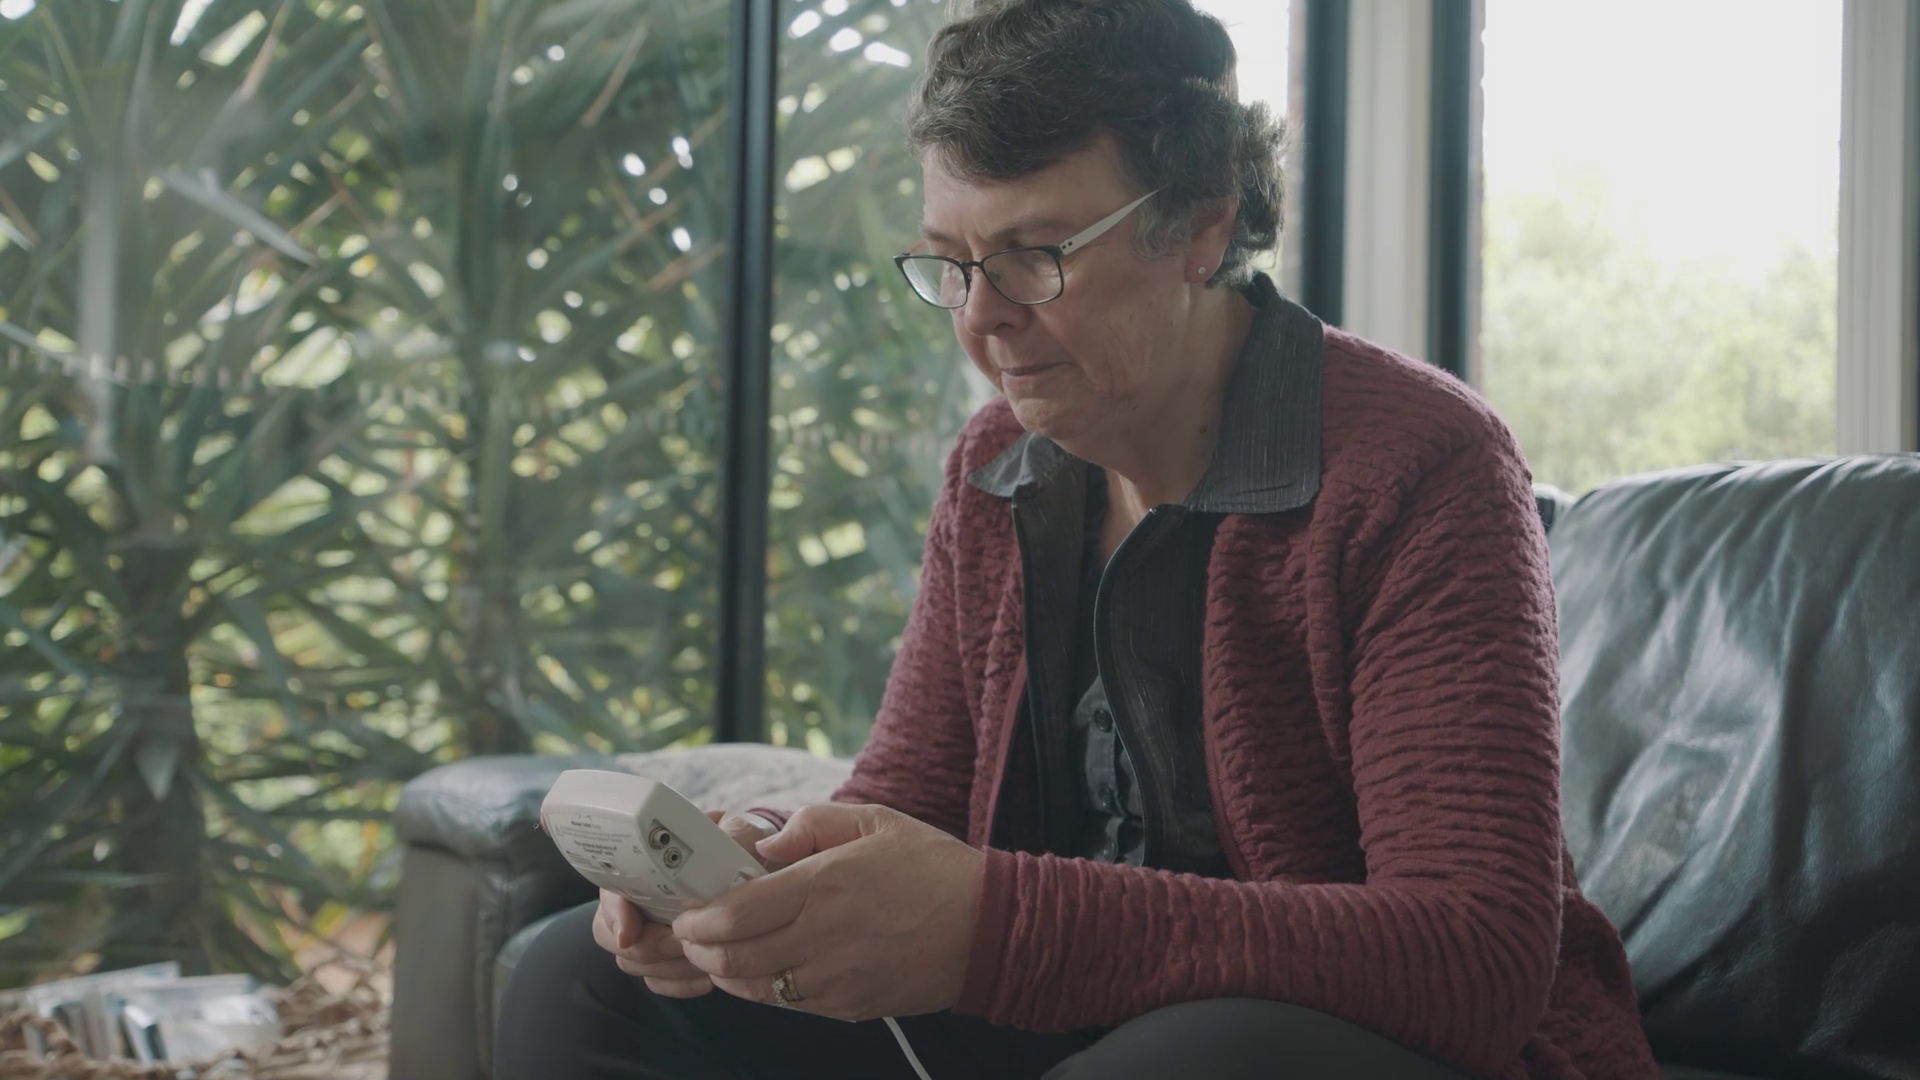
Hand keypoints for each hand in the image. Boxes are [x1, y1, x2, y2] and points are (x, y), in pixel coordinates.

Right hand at [590, 810, 774, 998]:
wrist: (750, 872)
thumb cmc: (739, 849)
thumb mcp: (739, 833)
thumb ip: (734, 835)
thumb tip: (729, 844)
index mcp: (644, 861)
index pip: (609, 891)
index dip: (615, 914)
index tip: (630, 934)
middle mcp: (635, 897)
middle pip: (611, 935)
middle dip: (647, 947)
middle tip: (684, 944)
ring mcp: (644, 930)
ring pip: (633, 963)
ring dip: (667, 967)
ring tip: (705, 959)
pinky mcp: (662, 959)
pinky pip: (656, 982)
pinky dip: (679, 984)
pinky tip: (707, 976)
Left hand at [671, 803, 984, 1020]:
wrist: (988, 927)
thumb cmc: (931, 867)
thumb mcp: (874, 820)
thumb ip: (811, 824)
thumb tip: (763, 846)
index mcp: (825, 885)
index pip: (737, 913)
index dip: (698, 919)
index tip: (686, 913)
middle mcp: (824, 937)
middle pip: (734, 959)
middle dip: (699, 950)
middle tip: (691, 936)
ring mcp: (836, 979)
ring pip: (755, 989)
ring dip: (727, 973)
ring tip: (721, 953)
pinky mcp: (849, 1005)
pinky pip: (789, 1003)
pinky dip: (765, 988)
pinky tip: (766, 968)